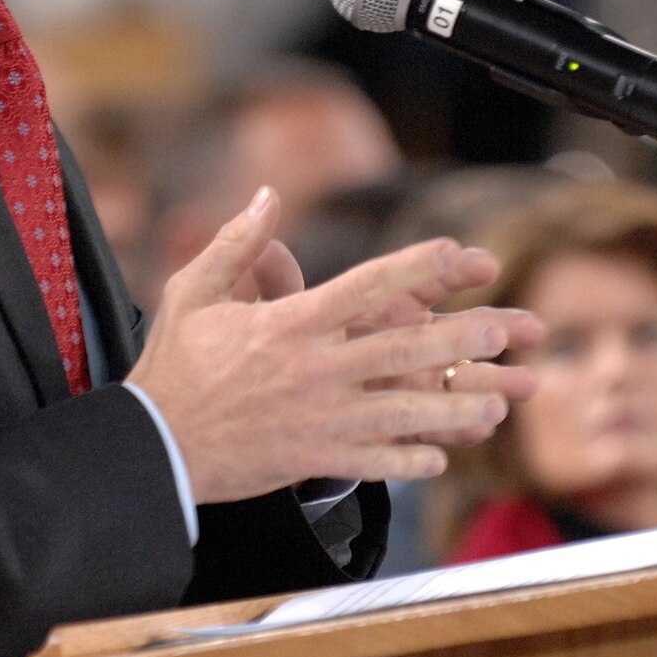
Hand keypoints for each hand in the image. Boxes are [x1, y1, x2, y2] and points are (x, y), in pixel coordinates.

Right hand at [126, 188, 541, 504]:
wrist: (152, 447)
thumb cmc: (172, 367)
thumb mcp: (194, 291)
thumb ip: (238, 243)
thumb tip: (267, 194)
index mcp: (291, 324)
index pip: (369, 286)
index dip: (420, 268)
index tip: (462, 254)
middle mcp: (314, 369)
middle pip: (401, 348)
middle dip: (458, 339)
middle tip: (504, 329)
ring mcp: (319, 418)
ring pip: (402, 411)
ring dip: (453, 407)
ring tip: (495, 405)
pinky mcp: (312, 459)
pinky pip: (374, 461)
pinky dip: (410, 459)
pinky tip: (440, 458)